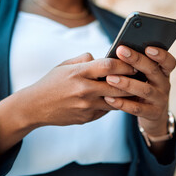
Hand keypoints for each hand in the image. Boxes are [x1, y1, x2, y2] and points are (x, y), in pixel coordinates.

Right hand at [18, 52, 135, 126]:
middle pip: (117, 85)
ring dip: (126, 95)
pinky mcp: (87, 118)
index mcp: (78, 73)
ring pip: (115, 101)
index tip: (132, 62)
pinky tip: (116, 99)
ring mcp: (86, 107)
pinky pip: (106, 110)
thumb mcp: (64, 65)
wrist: (35, 107)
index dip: (124, 64)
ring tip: (134, 88)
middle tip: (141, 76)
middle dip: (131, 81)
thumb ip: (84, 60)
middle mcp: (84, 90)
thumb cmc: (51, 83)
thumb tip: (101, 57)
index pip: (108, 66)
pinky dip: (112, 104)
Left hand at [104, 46, 175, 136]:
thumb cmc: (143, 89)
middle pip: (153, 71)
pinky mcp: (153, 114)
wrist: (153, 116)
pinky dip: (122, 103)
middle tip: (121, 51)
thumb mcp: (145, 77)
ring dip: (127, 83)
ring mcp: (160, 100)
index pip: (168, 62)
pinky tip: (108, 98)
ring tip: (110, 78)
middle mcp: (164, 84)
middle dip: (136, 60)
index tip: (148, 48)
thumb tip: (118, 52)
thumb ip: (136, 66)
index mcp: (163, 72)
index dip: (161, 55)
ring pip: (145, 90)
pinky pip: (137, 109)